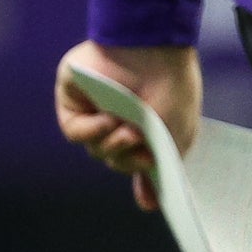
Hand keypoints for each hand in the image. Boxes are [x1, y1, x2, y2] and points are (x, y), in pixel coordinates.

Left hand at [54, 41, 200, 211]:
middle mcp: (120, 119)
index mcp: (145, 124)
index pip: (137, 159)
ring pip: (95, 149)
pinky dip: (91, 133)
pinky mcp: (74, 100)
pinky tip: (108, 121)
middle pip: (114, 159)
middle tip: (143, 151)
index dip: (141, 175)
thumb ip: (159, 169)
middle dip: (128, 161)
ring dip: (112, 147)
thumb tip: (150, 205)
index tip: (151, 196)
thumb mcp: (176, 133)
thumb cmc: (173, 87)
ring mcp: (95, 110)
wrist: (154, 45)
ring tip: (128, 131)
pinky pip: (75, 132)